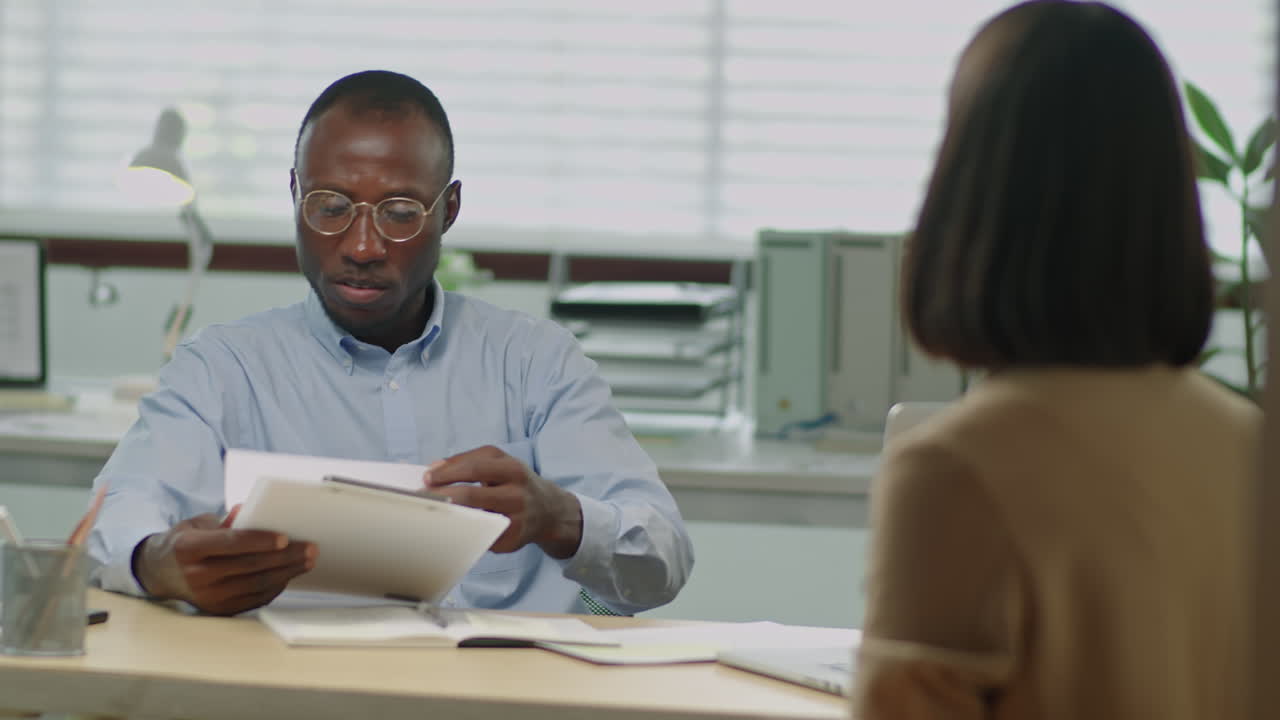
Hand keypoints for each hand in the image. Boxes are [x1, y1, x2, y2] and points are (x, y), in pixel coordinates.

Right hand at [131, 508, 316, 615]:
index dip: (259, 541)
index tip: (284, 537)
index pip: (230, 543)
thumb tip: (246, 511)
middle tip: (310, 548)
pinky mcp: (219, 609)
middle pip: (250, 566)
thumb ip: (224, 521)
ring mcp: (208, 596)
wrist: (161, 573)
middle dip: (285, 557)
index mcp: (189, 548)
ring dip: (287, 572)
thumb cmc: (185, 543)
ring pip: (257, 584)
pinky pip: (255, 598)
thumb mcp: (197, 524)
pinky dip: (276, 586)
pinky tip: (290, 574)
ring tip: (307, 560)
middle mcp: (197, 575)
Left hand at [424, 445, 582, 557]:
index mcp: (513, 469)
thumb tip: (434, 469)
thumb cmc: (515, 481)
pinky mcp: (512, 540)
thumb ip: (467, 460)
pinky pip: (480, 536)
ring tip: (432, 511)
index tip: (427, 477)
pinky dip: (463, 531)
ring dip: (449, 515)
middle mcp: (517, 494)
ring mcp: (516, 519)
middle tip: (422, 497)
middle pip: (472, 496)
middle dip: (443, 496)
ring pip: (474, 519)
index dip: (448, 472)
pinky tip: (454, 526)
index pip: (475, 468)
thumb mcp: (499, 462)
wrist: (548, 510)